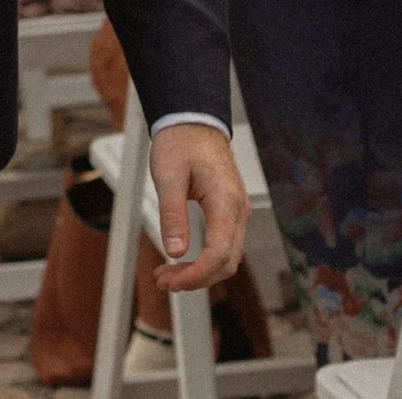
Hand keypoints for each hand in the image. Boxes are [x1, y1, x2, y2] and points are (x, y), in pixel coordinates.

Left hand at [149, 122, 248, 292]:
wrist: (193, 121)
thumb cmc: (181, 142)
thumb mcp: (168, 176)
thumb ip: (172, 214)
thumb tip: (175, 251)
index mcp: (226, 201)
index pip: (219, 253)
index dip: (197, 274)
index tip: (173, 281)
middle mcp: (238, 211)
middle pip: (226, 261)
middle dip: (196, 278)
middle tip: (163, 281)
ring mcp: (236, 212)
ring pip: (226, 257)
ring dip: (199, 271)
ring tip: (167, 275)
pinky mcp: (229, 212)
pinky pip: (222, 244)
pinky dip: (204, 259)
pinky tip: (182, 261)